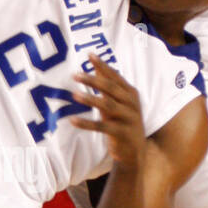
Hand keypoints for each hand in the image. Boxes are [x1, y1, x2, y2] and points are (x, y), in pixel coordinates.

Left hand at [70, 53, 145, 167]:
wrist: (135, 152)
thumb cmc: (123, 123)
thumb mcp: (118, 104)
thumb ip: (109, 88)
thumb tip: (97, 67)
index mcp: (131, 94)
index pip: (115, 76)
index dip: (103, 66)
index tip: (89, 55)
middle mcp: (131, 104)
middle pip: (111, 88)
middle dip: (93, 80)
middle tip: (75, 75)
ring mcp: (128, 118)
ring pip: (107, 105)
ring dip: (90, 99)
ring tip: (74, 94)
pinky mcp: (122, 133)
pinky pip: (102, 126)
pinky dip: (86, 123)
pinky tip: (72, 120)